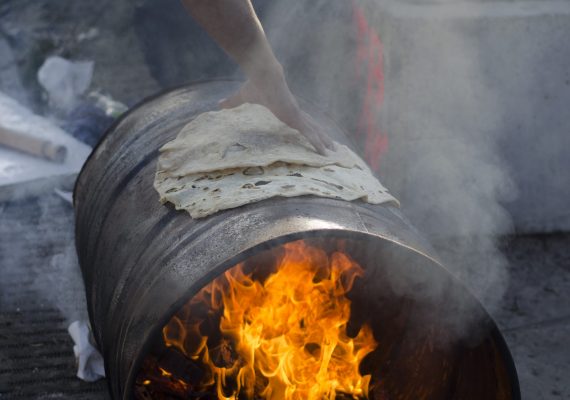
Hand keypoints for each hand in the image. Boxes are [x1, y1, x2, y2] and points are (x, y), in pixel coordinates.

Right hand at [220, 67, 334, 154]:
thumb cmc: (255, 84)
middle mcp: (294, 112)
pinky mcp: (296, 118)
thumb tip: (217, 104)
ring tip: (333, 152)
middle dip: (321, 135)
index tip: (312, 131)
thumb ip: (233, 103)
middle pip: (311, 126)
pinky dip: (318, 143)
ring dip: (324, 141)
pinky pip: (310, 134)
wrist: (264, 75)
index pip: (299, 119)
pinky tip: (325, 152)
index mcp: (285, 107)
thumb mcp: (242, 97)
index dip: (306, 125)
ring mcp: (297, 115)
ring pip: (314, 131)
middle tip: (330, 145)